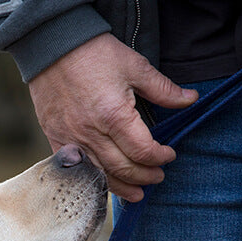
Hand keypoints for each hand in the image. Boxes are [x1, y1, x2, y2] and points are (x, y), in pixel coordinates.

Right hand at [28, 34, 197, 200]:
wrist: (51, 47)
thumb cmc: (94, 54)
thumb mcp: (135, 66)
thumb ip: (163, 89)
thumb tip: (190, 100)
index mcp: (114, 116)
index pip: (143, 151)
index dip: (160, 157)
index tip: (169, 154)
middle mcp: (91, 133)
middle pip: (124, 169)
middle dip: (145, 176)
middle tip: (157, 177)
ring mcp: (71, 139)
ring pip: (100, 175)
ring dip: (122, 186)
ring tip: (136, 193)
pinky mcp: (56, 139)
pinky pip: (77, 169)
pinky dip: (94, 180)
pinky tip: (106, 183)